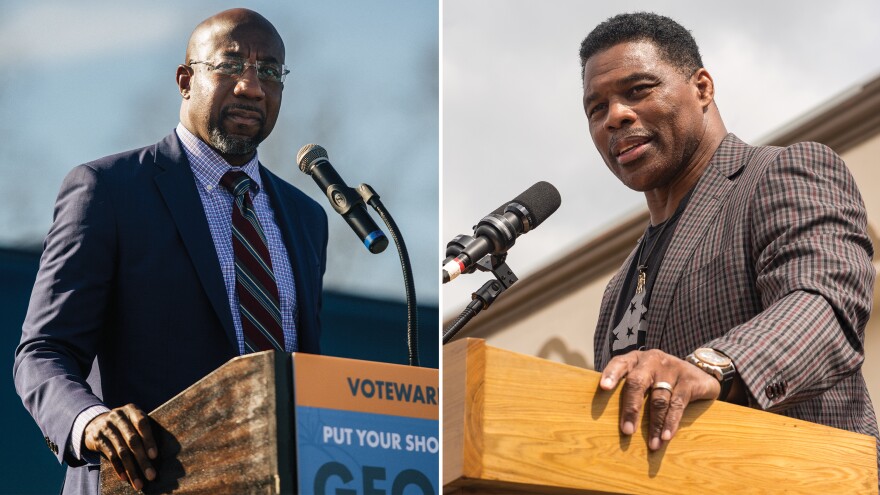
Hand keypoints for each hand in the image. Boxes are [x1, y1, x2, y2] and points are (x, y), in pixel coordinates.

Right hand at [83, 404, 157, 489]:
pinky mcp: (98, 438)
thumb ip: (145, 430)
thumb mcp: (133, 420)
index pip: (142, 423)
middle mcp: (118, 416)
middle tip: (151, 475)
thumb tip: (158, 454)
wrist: (96, 422)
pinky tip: (125, 478)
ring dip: (132, 469)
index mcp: (131, 410)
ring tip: (139, 483)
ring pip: (122, 452)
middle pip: (133, 440)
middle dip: (143, 460)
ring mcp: (106, 427)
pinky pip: (110, 455)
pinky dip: (119, 468)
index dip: (148, 440)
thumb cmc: (125, 424)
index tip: (154, 456)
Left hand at [600, 349, 719, 450]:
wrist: (699, 371)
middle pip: (637, 382)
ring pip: (658, 399)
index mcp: (635, 359)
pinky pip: (677, 404)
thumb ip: (628, 389)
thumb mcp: (644, 377)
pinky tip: (666, 436)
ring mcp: (671, 369)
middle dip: (631, 408)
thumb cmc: (661, 379)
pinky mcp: (689, 380)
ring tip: (652, 444)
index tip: (604, 388)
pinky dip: (671, 422)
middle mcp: (652, 361)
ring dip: (654, 425)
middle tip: (627, 431)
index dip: (611, 374)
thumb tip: (607, 418)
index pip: (620, 363)